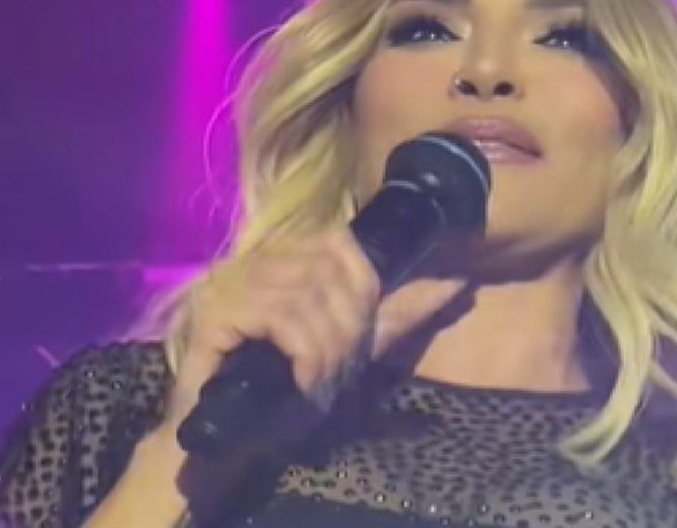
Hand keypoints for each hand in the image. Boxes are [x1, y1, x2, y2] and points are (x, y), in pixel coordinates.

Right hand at [160, 228, 468, 431]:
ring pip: (309, 298)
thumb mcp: (354, 342)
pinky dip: (306, 354)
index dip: (363, 276)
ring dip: (329, 346)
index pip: (336, 240)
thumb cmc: (283, 389)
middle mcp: (254, 261)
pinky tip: (305, 379)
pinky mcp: (217, 312)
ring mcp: (231, 283)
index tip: (365, 321)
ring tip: (324, 378)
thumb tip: (459, 281)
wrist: (220, 436)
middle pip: (327, 270)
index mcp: (283, 259)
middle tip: (343, 364)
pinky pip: (284, 319)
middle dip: (350, 323)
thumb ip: (400, 312)